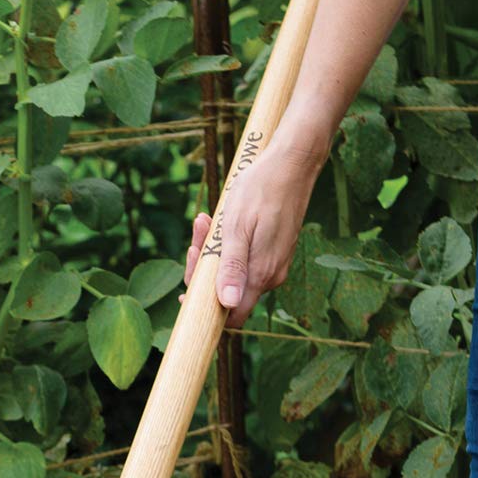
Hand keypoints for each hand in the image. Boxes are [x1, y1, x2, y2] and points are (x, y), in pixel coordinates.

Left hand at [179, 135, 325, 324]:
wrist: (292, 163)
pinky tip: (219, 220)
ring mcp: (275, 264)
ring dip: (214, 251)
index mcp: (260, 274)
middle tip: (198, 234)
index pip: (232, 313)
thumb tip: (228, 304)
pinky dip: (229, 244)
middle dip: (205, 268)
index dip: (207, 310)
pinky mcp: (275, 251)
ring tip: (205, 220)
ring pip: (235, 272)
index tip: (185, 293)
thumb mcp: (237, 227)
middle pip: (229, 292)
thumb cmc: (261, 189)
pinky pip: (245, 258)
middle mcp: (271, 275)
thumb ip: (232, 267)